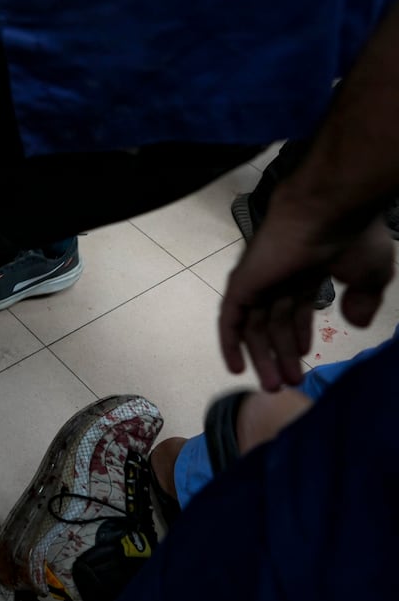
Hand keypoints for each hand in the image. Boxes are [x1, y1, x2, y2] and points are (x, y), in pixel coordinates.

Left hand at [219, 192, 394, 389]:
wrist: (327, 213)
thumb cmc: (353, 238)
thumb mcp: (370, 275)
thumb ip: (363, 300)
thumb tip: (356, 324)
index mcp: (307, 273)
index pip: (296, 310)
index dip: (299, 336)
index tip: (305, 360)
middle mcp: (280, 277)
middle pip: (274, 324)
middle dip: (281, 355)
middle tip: (287, 385)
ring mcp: (259, 280)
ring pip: (254, 327)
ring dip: (262, 357)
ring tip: (274, 386)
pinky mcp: (242, 283)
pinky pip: (230, 319)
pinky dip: (230, 342)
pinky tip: (236, 368)